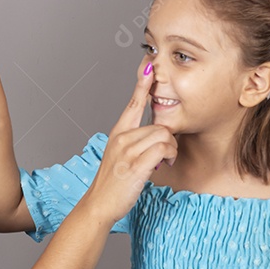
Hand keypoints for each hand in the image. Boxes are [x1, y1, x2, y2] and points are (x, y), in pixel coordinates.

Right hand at [80, 59, 176, 224]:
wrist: (99, 204)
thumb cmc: (113, 183)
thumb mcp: (121, 156)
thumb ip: (135, 142)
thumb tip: (158, 136)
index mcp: (118, 132)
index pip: (133, 102)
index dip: (142, 83)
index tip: (148, 64)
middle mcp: (122, 138)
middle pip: (159, 125)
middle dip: (169, 140)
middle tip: (166, 156)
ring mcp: (127, 151)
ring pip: (164, 136)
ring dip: (170, 150)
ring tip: (164, 162)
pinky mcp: (135, 164)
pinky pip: (163, 149)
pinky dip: (169, 156)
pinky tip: (162, 166)